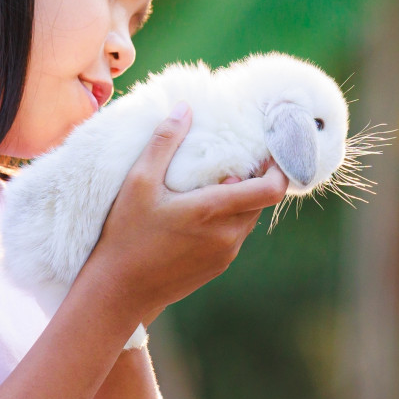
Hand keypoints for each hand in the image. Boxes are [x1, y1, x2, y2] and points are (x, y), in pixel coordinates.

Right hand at [82, 103, 288, 321]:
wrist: (119, 290)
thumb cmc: (126, 234)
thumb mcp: (138, 182)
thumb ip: (164, 142)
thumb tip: (184, 108)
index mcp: (214, 211)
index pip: (271, 190)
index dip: (280, 168)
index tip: (271, 150)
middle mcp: (228, 235)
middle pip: (261, 201)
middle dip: (254, 179)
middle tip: (234, 159)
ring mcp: (225, 254)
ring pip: (248, 219)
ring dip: (240, 200)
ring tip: (214, 184)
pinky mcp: (218, 267)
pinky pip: (235, 236)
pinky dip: (228, 219)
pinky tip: (200, 213)